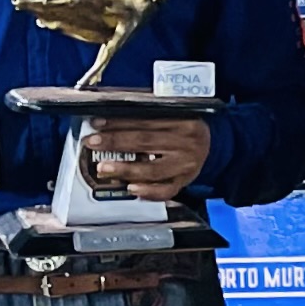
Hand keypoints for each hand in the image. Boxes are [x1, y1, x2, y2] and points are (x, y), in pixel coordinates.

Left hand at [80, 118, 208, 201]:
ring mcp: (187, 165)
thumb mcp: (175, 114)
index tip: (97, 122)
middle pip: (145, 142)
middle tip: (92, 143)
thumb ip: (148, 113)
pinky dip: (149, 192)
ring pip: (153, 169)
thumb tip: (112, 114)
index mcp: (184, 121)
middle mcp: (187, 143)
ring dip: (125, 169)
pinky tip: (131, 188)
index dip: (120, 122)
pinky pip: (166, 190)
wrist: (212, 144)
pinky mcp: (185, 182)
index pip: (146, 121)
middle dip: (115, 142)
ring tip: (103, 168)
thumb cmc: (184, 127)